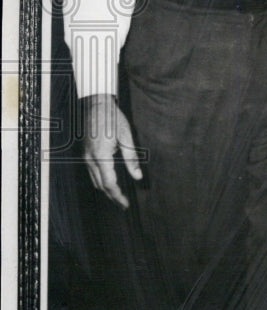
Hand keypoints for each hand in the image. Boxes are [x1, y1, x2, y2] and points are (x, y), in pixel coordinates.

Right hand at [82, 93, 142, 208]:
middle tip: (123, 205)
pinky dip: (101, 181)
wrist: (95, 104)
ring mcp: (85, 156)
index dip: (118, 196)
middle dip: (112, 197)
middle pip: (101, 185)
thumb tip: (138, 176)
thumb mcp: (126, 136)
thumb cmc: (113, 118)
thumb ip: (131, 158)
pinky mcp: (85, 153)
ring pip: (94, 180)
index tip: (126, 205)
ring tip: (118, 197)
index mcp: (101, 155)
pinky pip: (91, 173)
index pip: (109, 183)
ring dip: (106, 190)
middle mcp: (90, 158)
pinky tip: (110, 182)